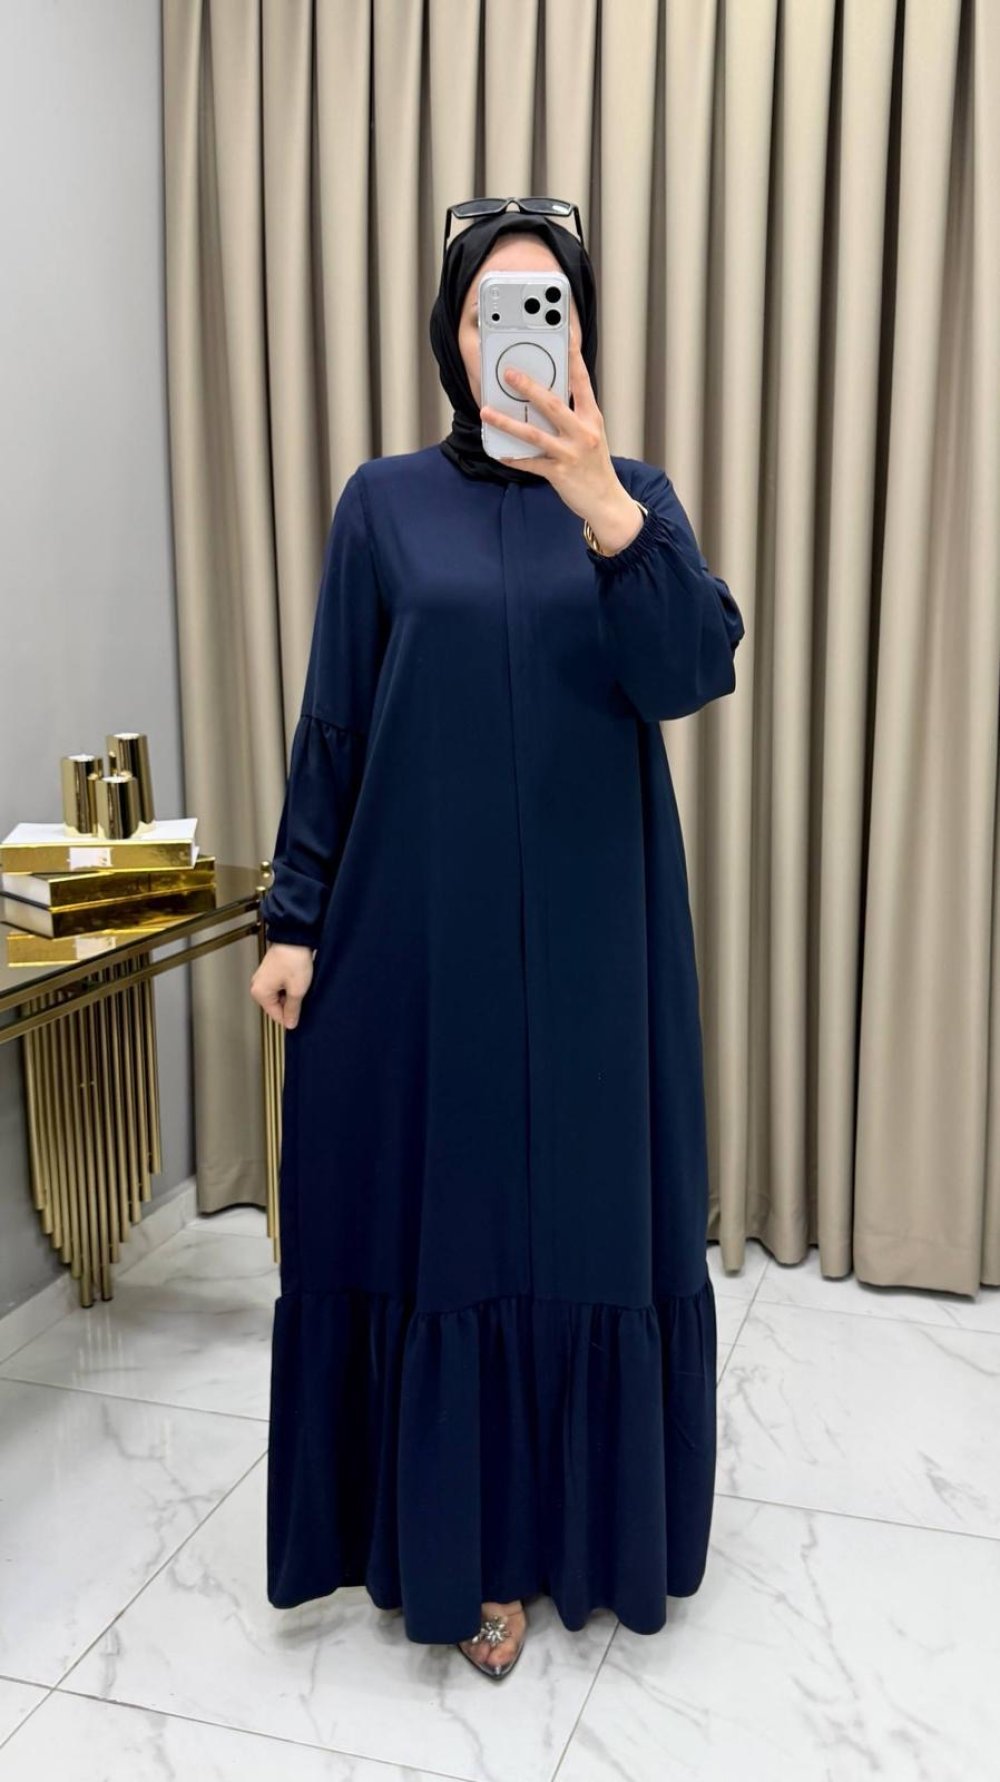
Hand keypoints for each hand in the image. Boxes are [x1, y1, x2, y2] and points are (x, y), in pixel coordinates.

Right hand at [250, 941, 313, 1028]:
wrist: (294, 937)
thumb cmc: (293, 959)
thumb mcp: (297, 990)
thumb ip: (293, 1010)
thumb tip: (290, 1023)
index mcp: (260, 993)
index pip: (276, 1016)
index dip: (291, 1017)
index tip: (302, 1014)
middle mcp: (257, 986)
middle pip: (277, 1006)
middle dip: (291, 1004)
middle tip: (302, 993)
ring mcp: (263, 978)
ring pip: (279, 996)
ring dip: (291, 994)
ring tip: (299, 983)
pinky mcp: (270, 972)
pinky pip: (279, 986)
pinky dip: (289, 986)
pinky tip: (297, 978)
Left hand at [480, 338, 638, 540]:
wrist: (607, 501)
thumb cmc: (595, 466)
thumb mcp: (592, 434)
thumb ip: (574, 415)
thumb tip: (546, 397)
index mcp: (592, 418)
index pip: (581, 381)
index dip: (572, 356)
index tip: (563, 334)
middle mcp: (583, 432)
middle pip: (553, 404)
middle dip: (529, 387)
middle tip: (508, 373)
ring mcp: (571, 453)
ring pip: (535, 434)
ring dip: (508, 423)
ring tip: (487, 412)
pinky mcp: (559, 474)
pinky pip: (531, 464)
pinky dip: (514, 458)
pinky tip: (499, 453)